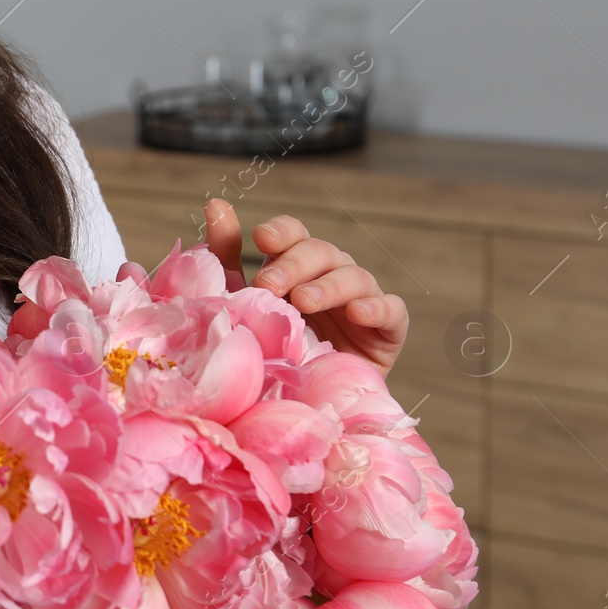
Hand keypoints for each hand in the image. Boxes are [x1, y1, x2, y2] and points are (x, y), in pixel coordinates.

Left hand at [203, 199, 406, 375]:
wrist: (301, 405)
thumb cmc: (270, 349)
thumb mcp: (241, 303)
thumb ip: (226, 256)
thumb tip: (215, 203)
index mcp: (297, 266)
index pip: (294, 233)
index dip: (282, 231)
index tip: (261, 239)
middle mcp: (331, 276)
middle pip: (321, 251)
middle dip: (294, 264)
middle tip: (269, 285)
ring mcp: (362, 300)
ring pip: (354, 276)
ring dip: (328, 285)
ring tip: (303, 301)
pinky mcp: (387, 332)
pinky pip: (392, 310)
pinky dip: (377, 307)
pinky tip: (357, 313)